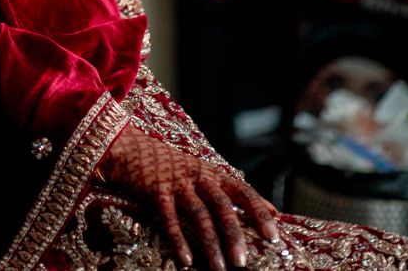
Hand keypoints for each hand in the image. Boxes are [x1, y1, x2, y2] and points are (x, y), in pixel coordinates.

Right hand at [98, 124, 279, 270]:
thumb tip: (274, 210)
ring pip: (198, 215)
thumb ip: (238, 192)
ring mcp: (177, 183)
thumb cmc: (177, 167)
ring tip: (219, 269)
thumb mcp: (209, 174)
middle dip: (233, 234)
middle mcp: (199, 176)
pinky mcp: (156, 191)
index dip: (259, 213)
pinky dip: (178, 240)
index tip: (273, 237)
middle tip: (243, 262)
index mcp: (214, 173)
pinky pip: (169, 218)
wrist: (133, 148)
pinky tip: (186, 261)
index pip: (243, 191)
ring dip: (209, 243)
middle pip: (221, 205)